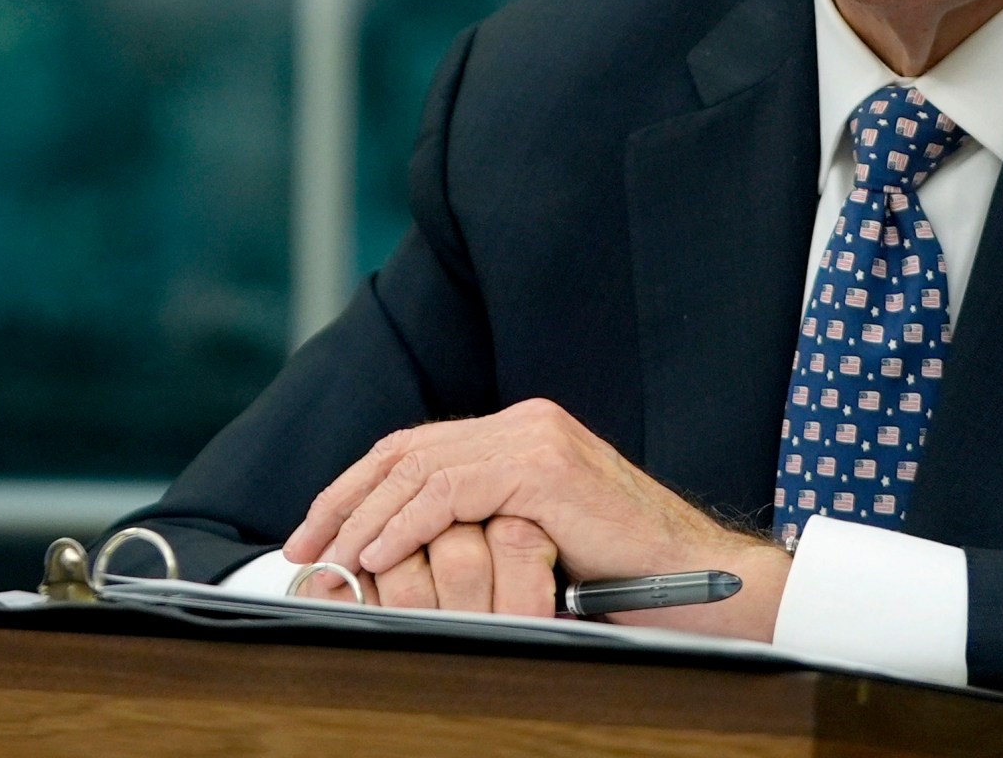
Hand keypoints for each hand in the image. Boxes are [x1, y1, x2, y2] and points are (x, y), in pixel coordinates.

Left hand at [284, 398, 789, 639]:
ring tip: (330, 555)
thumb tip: (402, 550)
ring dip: (364, 513)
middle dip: (346, 497)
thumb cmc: (621, 575)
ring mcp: (537, 439)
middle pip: (408, 449)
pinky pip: (452, 490)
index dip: (360, 485)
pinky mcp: (544, 468)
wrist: (696, 579)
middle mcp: (528, 423)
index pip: (419, 447)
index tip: (320, 528)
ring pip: (420, 466)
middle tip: (305, 543)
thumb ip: (483, 525)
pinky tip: (377, 552)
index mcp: (524, 433)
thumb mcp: (535, 540)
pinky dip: (405, 521)